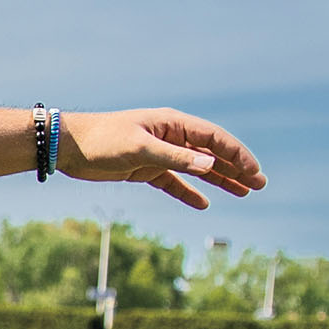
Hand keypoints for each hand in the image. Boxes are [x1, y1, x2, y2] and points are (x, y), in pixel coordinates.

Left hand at [58, 109, 265, 210]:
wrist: (68, 148)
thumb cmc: (102, 140)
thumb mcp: (140, 148)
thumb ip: (174, 157)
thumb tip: (210, 165)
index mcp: (173, 124)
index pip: (215, 138)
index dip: (237, 154)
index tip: (254, 171)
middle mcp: (170, 136)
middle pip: (212, 153)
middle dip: (237, 168)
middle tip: (260, 184)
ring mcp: (159, 154)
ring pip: (197, 169)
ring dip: (220, 180)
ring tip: (244, 192)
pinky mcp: (144, 170)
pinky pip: (174, 183)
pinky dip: (189, 193)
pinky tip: (204, 204)